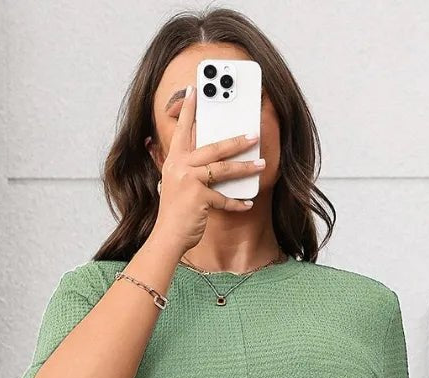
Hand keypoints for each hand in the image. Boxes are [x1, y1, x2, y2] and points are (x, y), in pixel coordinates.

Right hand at [154, 83, 264, 250]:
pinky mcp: (199, 198)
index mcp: (174, 160)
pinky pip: (224, 198)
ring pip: (223, 169)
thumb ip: (188, 168)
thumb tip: (210, 158)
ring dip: (245, 167)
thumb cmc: (175, 212)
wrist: (167, 237)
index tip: (196, 90)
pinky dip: (237, 202)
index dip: (189, 110)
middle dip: (236, 140)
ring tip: (261, 163)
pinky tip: (248, 203)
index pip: (182, 130)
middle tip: (253, 134)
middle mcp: (180, 167)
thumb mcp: (176, 184)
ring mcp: (189, 181)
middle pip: (213, 147)